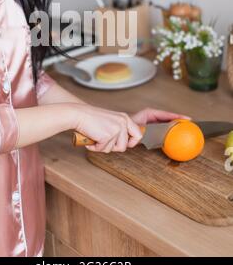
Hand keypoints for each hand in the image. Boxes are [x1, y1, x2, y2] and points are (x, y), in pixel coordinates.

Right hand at [73, 104, 190, 152]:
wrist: (76, 115)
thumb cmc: (90, 125)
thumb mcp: (110, 128)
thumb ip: (122, 135)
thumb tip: (129, 144)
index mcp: (128, 118)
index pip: (153, 116)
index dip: (171, 118)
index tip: (187, 120)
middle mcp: (126, 119)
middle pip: (131, 142)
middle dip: (115, 144)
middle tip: (104, 137)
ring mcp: (120, 125)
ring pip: (119, 148)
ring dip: (105, 147)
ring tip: (96, 137)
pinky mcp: (112, 131)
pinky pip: (108, 148)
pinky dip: (98, 147)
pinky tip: (92, 138)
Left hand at [127, 108, 191, 147]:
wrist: (121, 131)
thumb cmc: (129, 128)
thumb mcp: (141, 130)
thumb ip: (150, 132)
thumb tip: (160, 136)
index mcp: (150, 113)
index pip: (167, 114)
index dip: (178, 117)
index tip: (188, 119)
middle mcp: (152, 116)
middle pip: (169, 117)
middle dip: (179, 120)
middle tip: (190, 124)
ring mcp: (152, 121)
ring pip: (167, 123)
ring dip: (175, 126)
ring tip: (185, 129)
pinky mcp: (152, 127)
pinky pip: (163, 128)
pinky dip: (169, 131)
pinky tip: (174, 137)